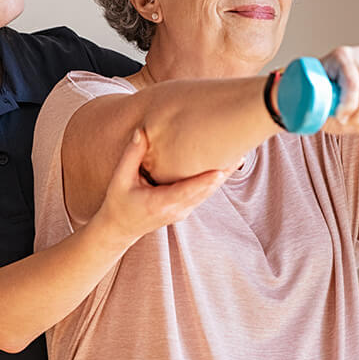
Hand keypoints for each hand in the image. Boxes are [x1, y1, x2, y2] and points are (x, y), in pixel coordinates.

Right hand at [92, 128, 226, 239]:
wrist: (120, 229)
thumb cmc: (119, 202)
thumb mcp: (119, 179)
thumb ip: (132, 155)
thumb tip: (143, 131)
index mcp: (160, 202)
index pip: (189, 190)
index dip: (207, 180)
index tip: (222, 167)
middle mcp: (177, 209)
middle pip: (206, 191)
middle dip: (223, 172)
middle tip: (239, 151)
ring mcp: (183, 211)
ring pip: (208, 193)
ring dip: (223, 175)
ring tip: (238, 154)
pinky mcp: (186, 209)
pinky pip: (203, 194)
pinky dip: (214, 180)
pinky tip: (224, 165)